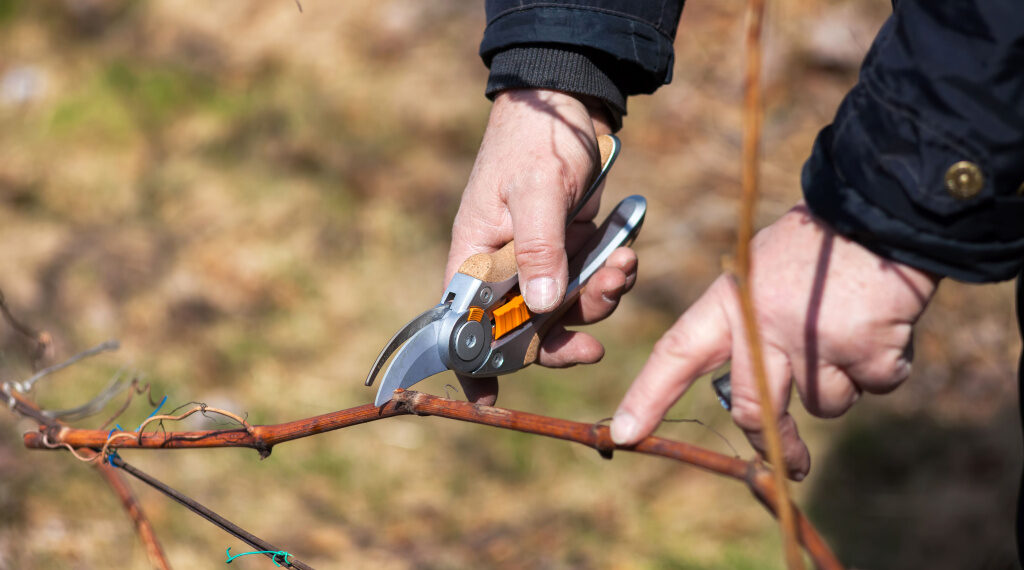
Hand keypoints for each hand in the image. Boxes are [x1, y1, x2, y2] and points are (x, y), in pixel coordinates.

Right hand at [447, 89, 637, 404]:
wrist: (570, 102)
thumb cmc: (535, 141)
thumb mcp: (535, 192)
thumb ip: (539, 248)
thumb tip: (544, 309)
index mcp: (474, 257)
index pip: (462, 324)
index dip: (471, 363)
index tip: (485, 399)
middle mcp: (503, 268)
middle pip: (523, 331)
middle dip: (561, 340)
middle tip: (592, 347)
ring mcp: (540, 261)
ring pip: (566, 312)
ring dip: (597, 302)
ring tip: (618, 267)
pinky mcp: (571, 251)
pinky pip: (592, 285)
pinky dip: (612, 277)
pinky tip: (625, 253)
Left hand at [610, 205, 938, 479]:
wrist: (885, 208)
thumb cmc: (823, 242)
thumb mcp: (764, 266)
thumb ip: (750, 320)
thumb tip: (747, 389)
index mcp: (731, 298)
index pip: (677, 351)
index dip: (649, 395)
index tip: (624, 433)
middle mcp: (763, 324)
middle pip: (748, 406)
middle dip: (773, 443)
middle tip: (792, 465)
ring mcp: (812, 340)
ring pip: (824, 403)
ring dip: (844, 380)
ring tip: (854, 327)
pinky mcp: (863, 351)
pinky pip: (874, 385)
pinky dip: (884, 366)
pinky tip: (887, 324)